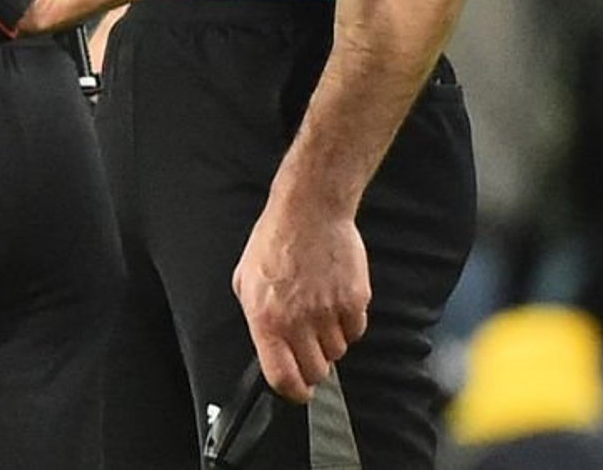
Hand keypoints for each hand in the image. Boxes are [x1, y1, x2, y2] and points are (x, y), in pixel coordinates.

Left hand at [233, 190, 368, 401]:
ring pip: (338, 352)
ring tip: (318, 310)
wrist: (309, 211)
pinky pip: (357, 331)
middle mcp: (299, 321)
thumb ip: (256, 317)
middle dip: (312, 364)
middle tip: (306, 343)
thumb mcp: (245, 280)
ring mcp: (330, 313)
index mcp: (266, 318)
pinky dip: (348, 323)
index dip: (292, 392)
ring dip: (329, 341)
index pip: (282, 377)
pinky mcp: (355, 302)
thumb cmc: (274, 241)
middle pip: (316, 371)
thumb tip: (267, 346)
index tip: (297, 391)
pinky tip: (334, 299)